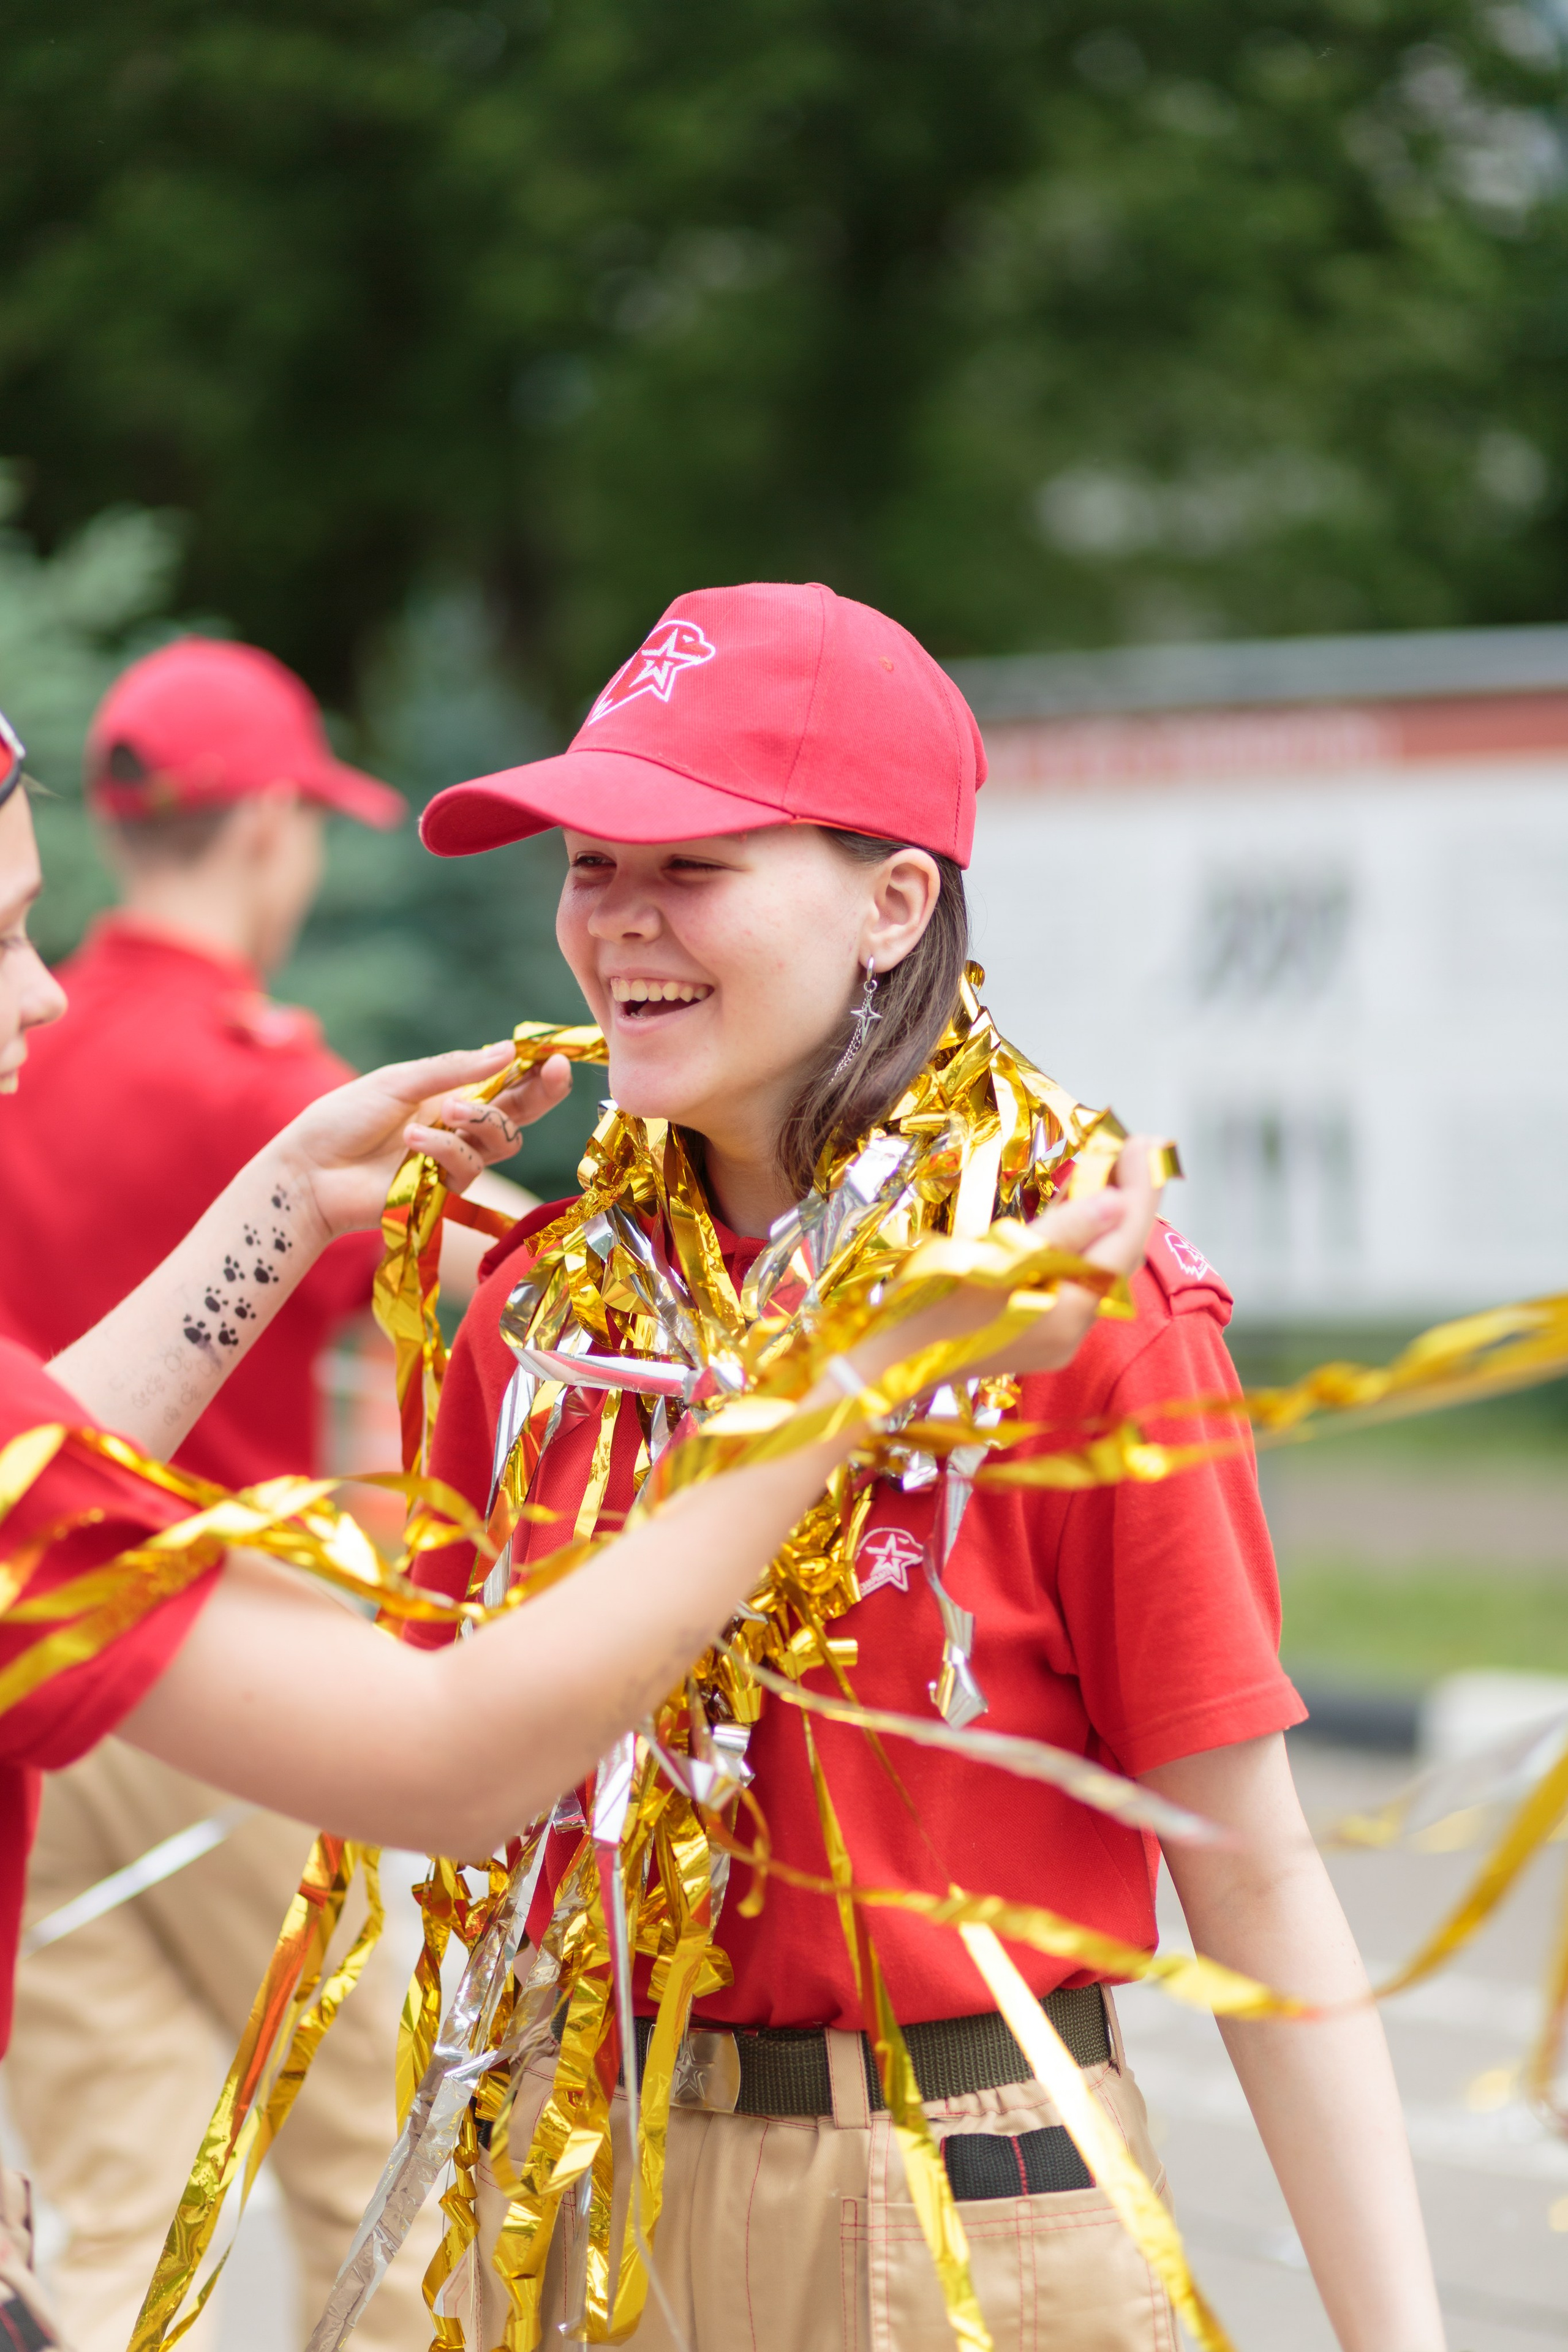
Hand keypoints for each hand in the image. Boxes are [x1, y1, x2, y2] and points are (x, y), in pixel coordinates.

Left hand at [274, 1047, 573, 1242]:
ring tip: (445, 1112)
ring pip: (501, 1142)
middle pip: (520, 1115)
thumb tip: (508, 1051)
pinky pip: (467, 1167)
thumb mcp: (399, 1081)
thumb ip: (453, 1070)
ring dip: (481, 1120)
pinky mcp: (443, 1192)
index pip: (507, 1083)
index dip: (537, 1071)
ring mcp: (453, 1162)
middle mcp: (459, 1128)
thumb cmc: (345, 1119)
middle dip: (543, 1093)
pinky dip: (443, 1149)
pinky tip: (411, 1141)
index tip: (559, 1054)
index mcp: (450, 1095)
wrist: (310, 1170)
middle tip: (554, 1072)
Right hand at [850, 1134, 1166, 1389]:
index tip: (1143, 1141)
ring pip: (1094, 1268)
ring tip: (1112, 1168)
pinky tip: (1076, 1212)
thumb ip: (1063, 1233)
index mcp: (1067, 1313)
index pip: (1122, 1244)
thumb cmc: (929, 1305)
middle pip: (1115, 1257)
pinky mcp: (1033, 1334)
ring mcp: (1054, 1337)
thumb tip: (1119, 1202)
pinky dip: (1079, 1242)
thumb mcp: (995, 1259)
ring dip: (1107, 1219)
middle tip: (1136, 1146)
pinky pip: (1071, 1280)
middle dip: (1131, 1201)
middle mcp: (1072, 1331)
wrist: (885, 1364)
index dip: (1139, 1191)